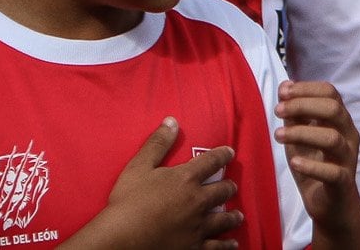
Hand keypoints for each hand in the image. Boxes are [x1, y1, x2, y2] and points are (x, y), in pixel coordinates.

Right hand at [70, 118, 239, 249]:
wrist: (120, 238)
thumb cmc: (127, 202)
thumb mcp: (138, 167)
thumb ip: (158, 143)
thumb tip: (172, 121)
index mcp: (186, 179)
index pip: (212, 161)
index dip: (223, 155)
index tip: (230, 153)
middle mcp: (197, 201)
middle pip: (222, 191)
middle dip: (229, 187)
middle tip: (232, 186)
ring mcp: (197, 226)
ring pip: (224, 219)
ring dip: (232, 216)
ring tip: (238, 215)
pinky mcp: (193, 247)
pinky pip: (216, 246)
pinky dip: (226, 245)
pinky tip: (232, 244)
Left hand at [275, 81, 359, 249]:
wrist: (331, 206)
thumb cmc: (316, 166)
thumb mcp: (301, 138)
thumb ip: (295, 114)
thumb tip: (284, 86)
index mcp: (340, 121)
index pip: (330, 93)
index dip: (306, 89)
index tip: (283, 93)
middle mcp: (349, 135)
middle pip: (333, 109)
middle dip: (303, 105)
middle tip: (278, 111)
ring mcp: (348, 159)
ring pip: (332, 138)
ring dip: (302, 133)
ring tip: (278, 135)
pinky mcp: (343, 182)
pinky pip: (332, 172)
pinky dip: (312, 166)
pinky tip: (294, 162)